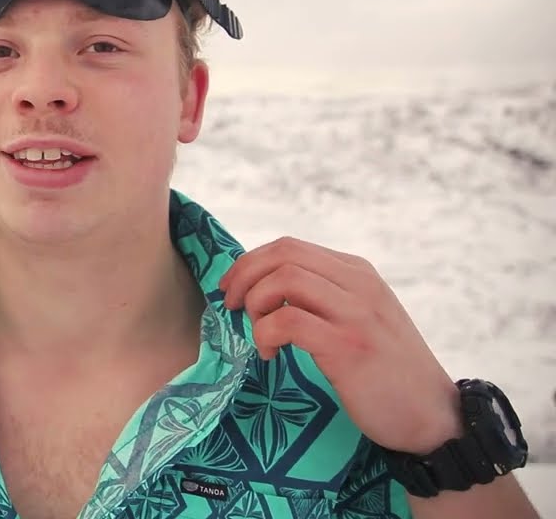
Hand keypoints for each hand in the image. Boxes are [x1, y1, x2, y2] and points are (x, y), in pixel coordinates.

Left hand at [218, 236, 461, 454]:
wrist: (433, 416)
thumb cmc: (386, 371)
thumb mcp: (359, 317)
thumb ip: (323, 296)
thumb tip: (263, 287)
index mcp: (358, 273)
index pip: (289, 247)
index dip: (250, 263)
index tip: (230, 288)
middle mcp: (359, 285)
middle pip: (282, 255)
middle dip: (243, 276)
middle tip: (231, 306)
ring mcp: (356, 313)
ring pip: (284, 280)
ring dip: (255, 304)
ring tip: (255, 332)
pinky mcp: (348, 346)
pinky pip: (288, 321)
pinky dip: (265, 334)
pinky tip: (269, 354)